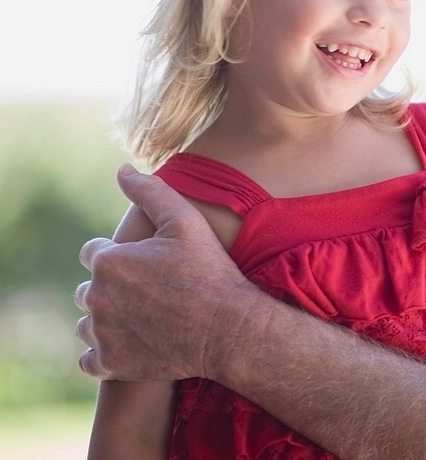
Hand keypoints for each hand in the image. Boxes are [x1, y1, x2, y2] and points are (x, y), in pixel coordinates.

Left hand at [75, 165, 256, 381]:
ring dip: (106, 320)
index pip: (92, 253)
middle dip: (111, 288)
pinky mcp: (110, 364)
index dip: (119, 254)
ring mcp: (102, 333)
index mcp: (108, 261)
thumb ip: (150, 192)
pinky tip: (131, 344)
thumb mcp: (187, 222)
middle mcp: (96, 297)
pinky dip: (105, 353)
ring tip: (143, 318)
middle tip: (149, 291)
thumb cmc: (210, 271)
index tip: (146, 263)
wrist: (229, 328)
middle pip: (87, 289)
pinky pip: (90, 359)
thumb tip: (121, 171)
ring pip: (87, 323)